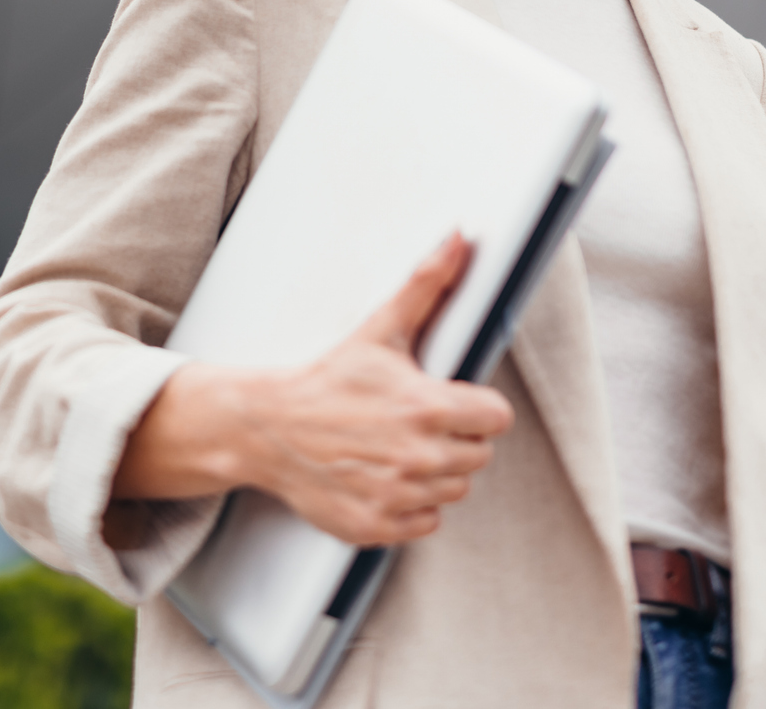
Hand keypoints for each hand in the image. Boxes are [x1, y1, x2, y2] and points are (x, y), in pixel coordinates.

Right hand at [244, 233, 514, 543]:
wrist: (268, 427)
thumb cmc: (328, 379)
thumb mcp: (380, 330)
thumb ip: (428, 285)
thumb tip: (458, 240)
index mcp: (427, 408)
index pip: (497, 418)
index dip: (476, 408)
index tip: (450, 402)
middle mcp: (418, 457)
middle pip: (478, 457)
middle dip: (454, 439)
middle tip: (414, 422)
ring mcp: (398, 496)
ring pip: (454, 490)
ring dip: (433, 473)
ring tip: (396, 447)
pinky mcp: (377, 526)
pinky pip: (425, 522)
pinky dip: (409, 506)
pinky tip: (383, 477)